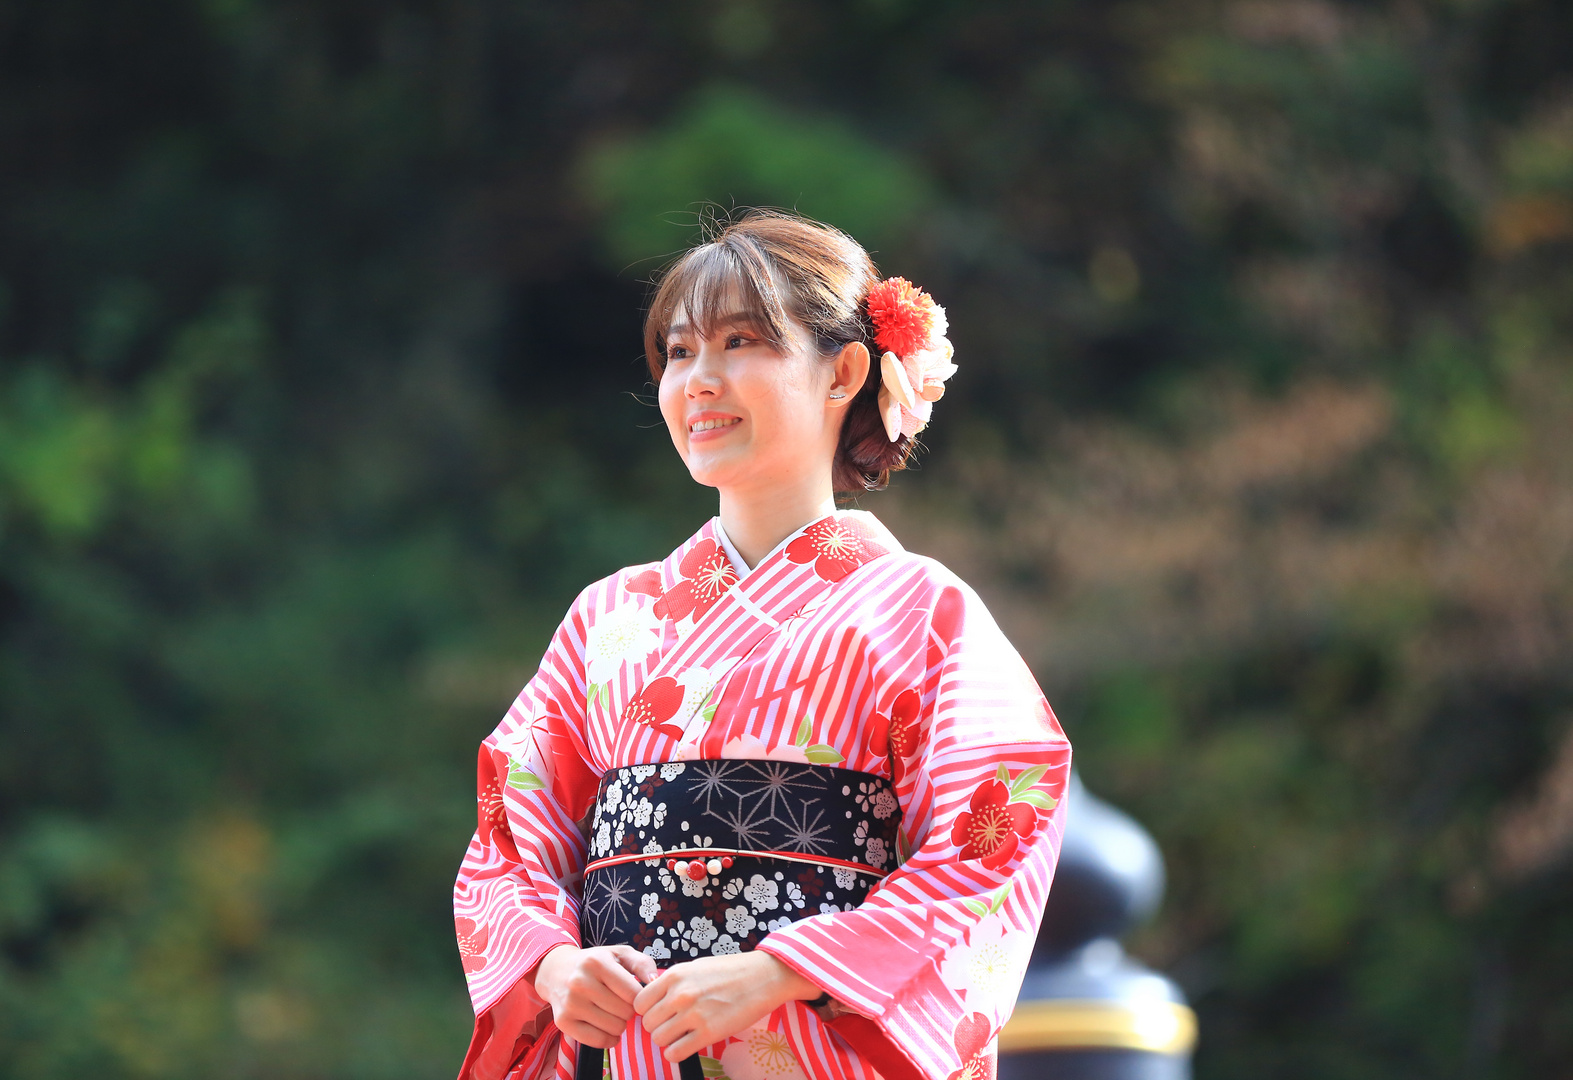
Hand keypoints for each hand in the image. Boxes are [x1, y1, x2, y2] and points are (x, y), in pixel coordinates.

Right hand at [533, 944, 658, 1049]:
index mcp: (597, 962)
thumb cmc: (595, 963)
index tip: (634, 995)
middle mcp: (580, 982)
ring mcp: (570, 1003)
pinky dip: (608, 1039)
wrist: (556, 971)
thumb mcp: (619, 954)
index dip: (639, 998)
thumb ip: (642, 963)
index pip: (634, 993)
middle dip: (629, 1011)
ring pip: (614, 1028)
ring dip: (620, 1025)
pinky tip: (606, 1027)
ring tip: (613, 1013)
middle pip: (625, 1012)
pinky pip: (598, 1041)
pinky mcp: (563, 1022)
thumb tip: (655, 982)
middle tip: (622, 1004)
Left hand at [633, 951, 818, 1061]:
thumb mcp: (695, 968)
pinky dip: (677, 1053)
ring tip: (683, 1035)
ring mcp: (694, 1014)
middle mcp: (680, 994)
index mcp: (675, 975)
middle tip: (674, 1025)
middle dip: (658, 1027)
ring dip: (668, 1041)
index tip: (660, 1012)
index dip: (648, 1010)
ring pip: (659, 1039)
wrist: (763, 977)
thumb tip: (655, 1000)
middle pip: (648, 1023)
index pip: (639, 1002)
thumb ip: (673, 983)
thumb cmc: (730, 971)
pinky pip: (675, 1053)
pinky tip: (688, 1045)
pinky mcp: (708, 1033)